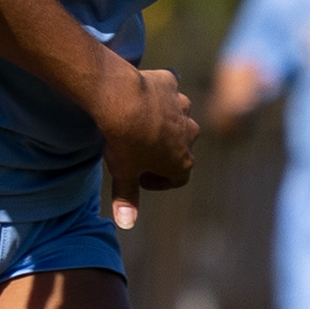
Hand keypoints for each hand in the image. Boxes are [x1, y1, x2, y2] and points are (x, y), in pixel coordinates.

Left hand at [100, 64, 196, 229]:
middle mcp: (190, 134)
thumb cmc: (122, 141)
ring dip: (162, 122)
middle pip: (179, 147)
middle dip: (162, 150)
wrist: (119, 98)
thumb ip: (126, 198)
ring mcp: (182, 107)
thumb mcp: (122, 173)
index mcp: (182, 160)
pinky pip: (167, 91)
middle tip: (136, 150)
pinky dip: (156, 95)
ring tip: (137, 123)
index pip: (177, 178)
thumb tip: (126, 223)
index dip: (158, 181)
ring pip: (176, 117)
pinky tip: (139, 97)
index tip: (140, 178)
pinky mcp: (171, 84)